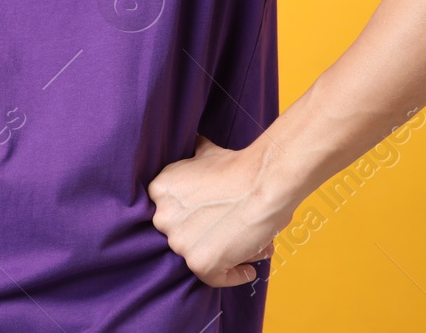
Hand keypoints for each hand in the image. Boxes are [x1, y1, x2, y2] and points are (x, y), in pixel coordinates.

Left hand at [148, 134, 292, 287]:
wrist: (265, 181)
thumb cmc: (242, 167)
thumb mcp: (207, 153)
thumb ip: (193, 158)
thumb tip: (192, 146)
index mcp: (160, 190)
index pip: (170, 211)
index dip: (192, 215)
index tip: (209, 215)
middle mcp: (163, 219)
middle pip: (181, 235)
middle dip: (205, 233)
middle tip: (229, 228)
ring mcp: (181, 244)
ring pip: (199, 257)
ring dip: (223, 253)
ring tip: (248, 244)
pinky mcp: (201, 264)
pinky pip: (215, 279)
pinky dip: (234, 275)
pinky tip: (247, 269)